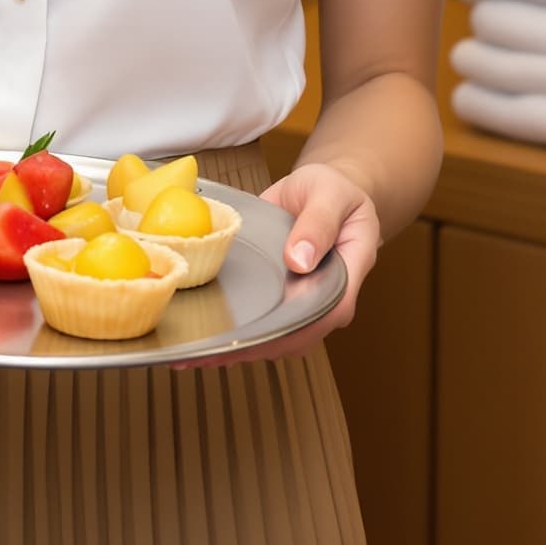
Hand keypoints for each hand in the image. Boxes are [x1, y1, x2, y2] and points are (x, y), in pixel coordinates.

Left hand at [167, 160, 377, 369]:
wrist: (323, 189)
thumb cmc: (334, 191)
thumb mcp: (329, 195)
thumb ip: (317, 224)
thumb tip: (300, 261)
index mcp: (347, 274)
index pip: (327, 312)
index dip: (294, 330)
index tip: (258, 339)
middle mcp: (324, 297)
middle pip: (296, 335)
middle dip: (254, 349)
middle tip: (211, 354)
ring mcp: (301, 299)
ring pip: (275, 335)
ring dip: (239, 348)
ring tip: (197, 355)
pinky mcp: (280, 295)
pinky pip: (261, 318)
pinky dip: (234, 329)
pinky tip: (205, 337)